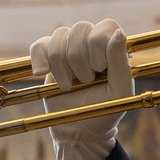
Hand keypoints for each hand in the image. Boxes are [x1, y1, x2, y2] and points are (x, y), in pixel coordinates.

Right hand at [34, 19, 134, 159]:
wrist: (78, 132)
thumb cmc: (104, 112)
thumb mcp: (120, 91)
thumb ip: (120, 62)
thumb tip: (118, 32)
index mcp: (112, 47)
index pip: (105, 26)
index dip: (98, 46)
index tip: (99, 70)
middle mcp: (91, 42)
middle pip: (80, 28)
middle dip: (80, 59)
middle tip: (85, 82)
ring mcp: (68, 48)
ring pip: (59, 36)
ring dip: (62, 65)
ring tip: (68, 86)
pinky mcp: (48, 58)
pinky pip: (39, 45)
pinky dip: (39, 59)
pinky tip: (43, 73)